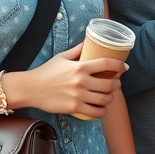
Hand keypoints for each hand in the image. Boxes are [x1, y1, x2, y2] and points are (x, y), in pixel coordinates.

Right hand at [10, 44, 125, 117]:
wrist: (29, 88)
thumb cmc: (46, 71)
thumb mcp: (62, 57)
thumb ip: (77, 50)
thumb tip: (88, 41)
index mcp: (80, 67)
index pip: (107, 64)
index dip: (119, 65)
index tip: (125, 68)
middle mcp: (81, 81)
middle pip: (110, 84)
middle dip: (117, 85)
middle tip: (116, 84)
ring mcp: (78, 96)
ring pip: (104, 99)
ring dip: (110, 98)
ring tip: (108, 96)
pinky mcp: (73, 108)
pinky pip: (94, 112)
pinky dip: (102, 111)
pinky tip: (102, 109)